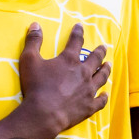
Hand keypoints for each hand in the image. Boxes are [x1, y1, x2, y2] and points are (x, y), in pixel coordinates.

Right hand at [17, 23, 110, 138]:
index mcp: (69, 60)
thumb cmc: (36, 86)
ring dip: (106, 70)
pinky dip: (104, 96)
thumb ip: (33, 41)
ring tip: (108, 65)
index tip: (80, 26)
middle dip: (100, 51)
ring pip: (102, 77)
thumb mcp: (29, 60)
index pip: (76, 41)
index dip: (78, 32)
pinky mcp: (89, 106)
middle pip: (95, 59)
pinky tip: (105, 94)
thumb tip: (35, 24)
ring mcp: (88, 90)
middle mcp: (83, 73)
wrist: (44, 114)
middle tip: (104, 47)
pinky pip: (100, 100)